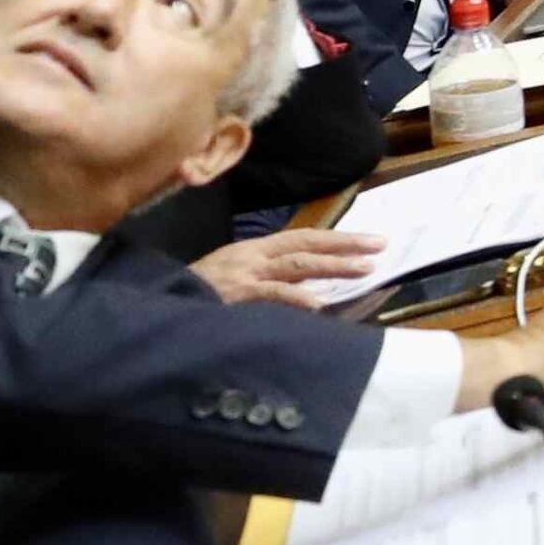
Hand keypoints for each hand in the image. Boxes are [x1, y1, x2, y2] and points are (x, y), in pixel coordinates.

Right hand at [190, 226, 385, 305]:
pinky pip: (273, 294)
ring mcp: (247, 275)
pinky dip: (298, 299)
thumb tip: (307, 284)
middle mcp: (254, 257)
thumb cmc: (197, 292)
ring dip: (333, 266)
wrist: (163, 301)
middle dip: (345, 244)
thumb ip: (268, 277)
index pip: (303, 238)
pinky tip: (320, 305)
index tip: (369, 241)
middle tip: (380, 246)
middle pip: (307, 244)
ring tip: (364, 269)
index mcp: (255, 250)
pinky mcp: (238, 295)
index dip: (337, 238)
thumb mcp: (234, 275)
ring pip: (298, 265)